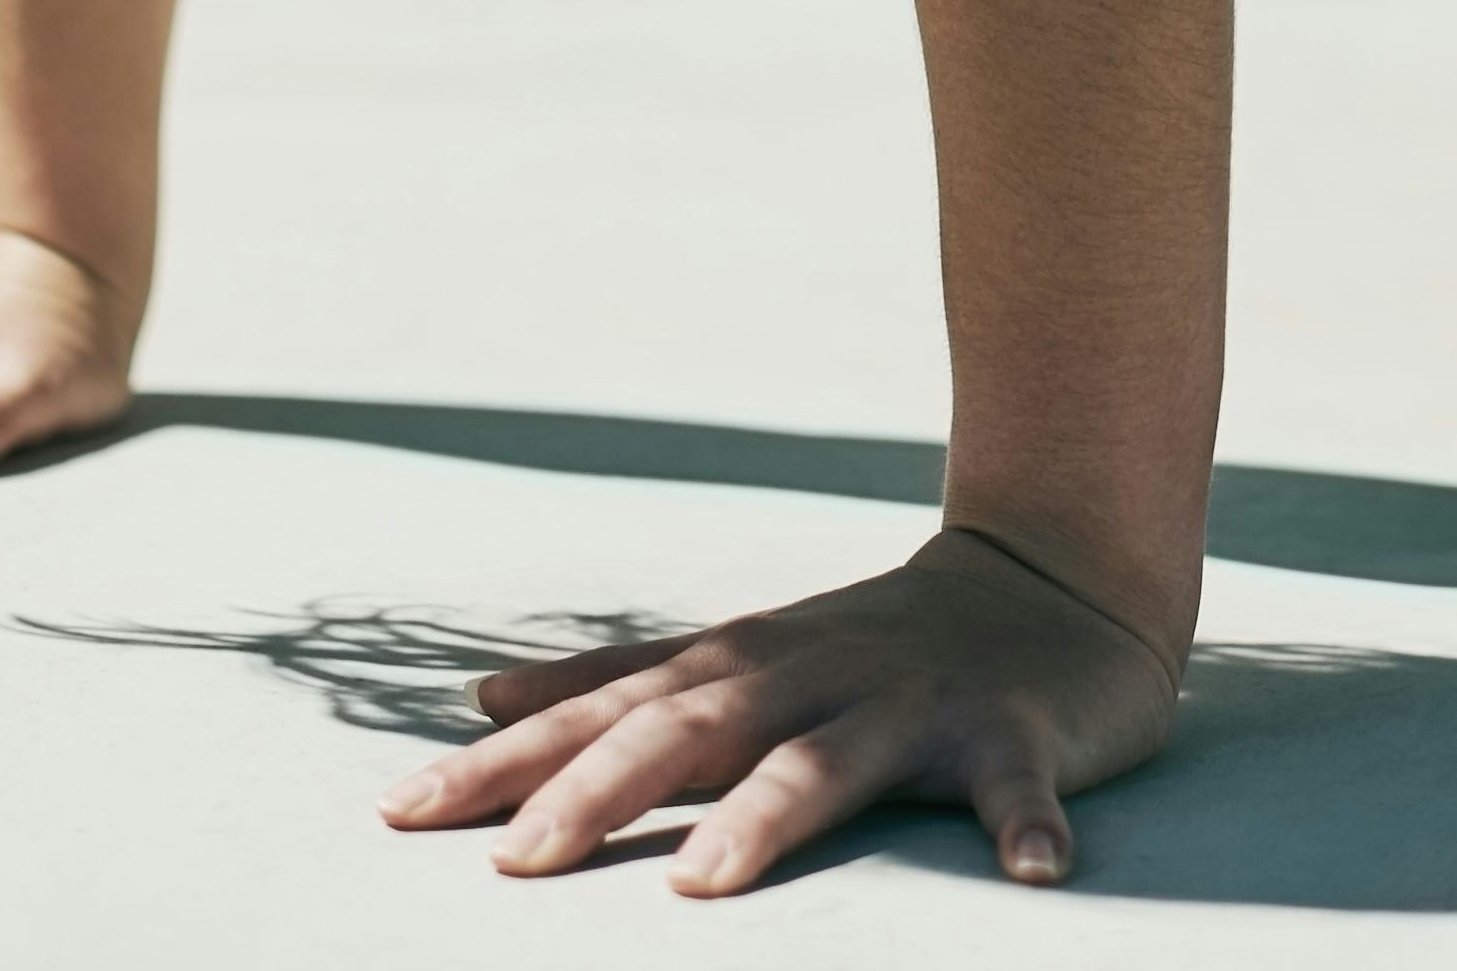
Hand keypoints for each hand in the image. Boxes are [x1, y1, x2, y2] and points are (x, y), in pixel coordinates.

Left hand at [383, 525, 1185, 894]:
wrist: (1051, 577)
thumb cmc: (873, 640)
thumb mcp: (739, 651)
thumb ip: (619, 679)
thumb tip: (481, 699)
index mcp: (741, 666)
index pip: (603, 713)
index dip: (506, 762)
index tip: (404, 809)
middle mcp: (810, 677)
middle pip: (690, 730)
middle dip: (597, 790)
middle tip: (514, 860)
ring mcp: (910, 703)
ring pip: (827, 760)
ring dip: (764, 818)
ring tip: (701, 880)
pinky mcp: (1013, 729)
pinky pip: (1016, 784)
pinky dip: (1025, 825)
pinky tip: (1036, 873)